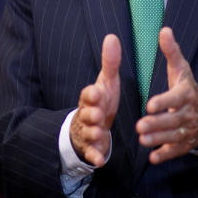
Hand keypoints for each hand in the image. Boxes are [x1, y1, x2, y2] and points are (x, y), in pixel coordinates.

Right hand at [70, 34, 120, 166]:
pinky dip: (95, 156)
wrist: (93, 124)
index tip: (97, 92)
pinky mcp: (92, 147)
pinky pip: (91, 152)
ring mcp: (88, 131)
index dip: (92, 94)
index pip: (87, 94)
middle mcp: (86, 114)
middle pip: (86, 114)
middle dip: (91, 114)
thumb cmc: (101, 101)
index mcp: (90, 98)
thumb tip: (112, 36)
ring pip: (88, 132)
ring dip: (93, 133)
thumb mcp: (106, 82)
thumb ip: (110, 62)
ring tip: (99, 134)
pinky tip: (101, 160)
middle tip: (98, 115)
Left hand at [135, 27, 197, 163]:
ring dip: (158, 139)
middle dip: (157, 124)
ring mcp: (187, 130)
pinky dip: (166, 155)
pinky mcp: (185, 144)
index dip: (164, 102)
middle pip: (173, 120)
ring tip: (142, 139)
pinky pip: (177, 151)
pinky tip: (153, 157)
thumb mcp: (181, 69)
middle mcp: (188, 113)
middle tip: (140, 126)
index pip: (175, 98)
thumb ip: (171, 52)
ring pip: (173, 137)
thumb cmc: (187, 88)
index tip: (149, 105)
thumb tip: (164, 30)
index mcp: (186, 94)